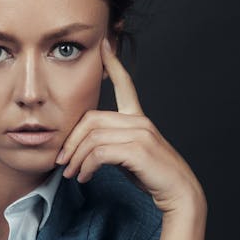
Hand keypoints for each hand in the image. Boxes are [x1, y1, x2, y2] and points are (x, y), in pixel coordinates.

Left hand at [56, 38, 205, 218]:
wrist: (178, 192)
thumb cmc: (151, 176)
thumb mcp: (127, 155)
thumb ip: (110, 144)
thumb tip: (83, 150)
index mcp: (138, 119)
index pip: (125, 85)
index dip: (114, 65)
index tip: (104, 46)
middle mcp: (139, 121)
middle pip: (91, 120)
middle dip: (71, 142)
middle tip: (62, 161)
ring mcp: (140, 133)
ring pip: (93, 138)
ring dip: (76, 158)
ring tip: (72, 174)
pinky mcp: (138, 149)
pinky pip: (100, 152)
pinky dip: (87, 166)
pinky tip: (84, 176)